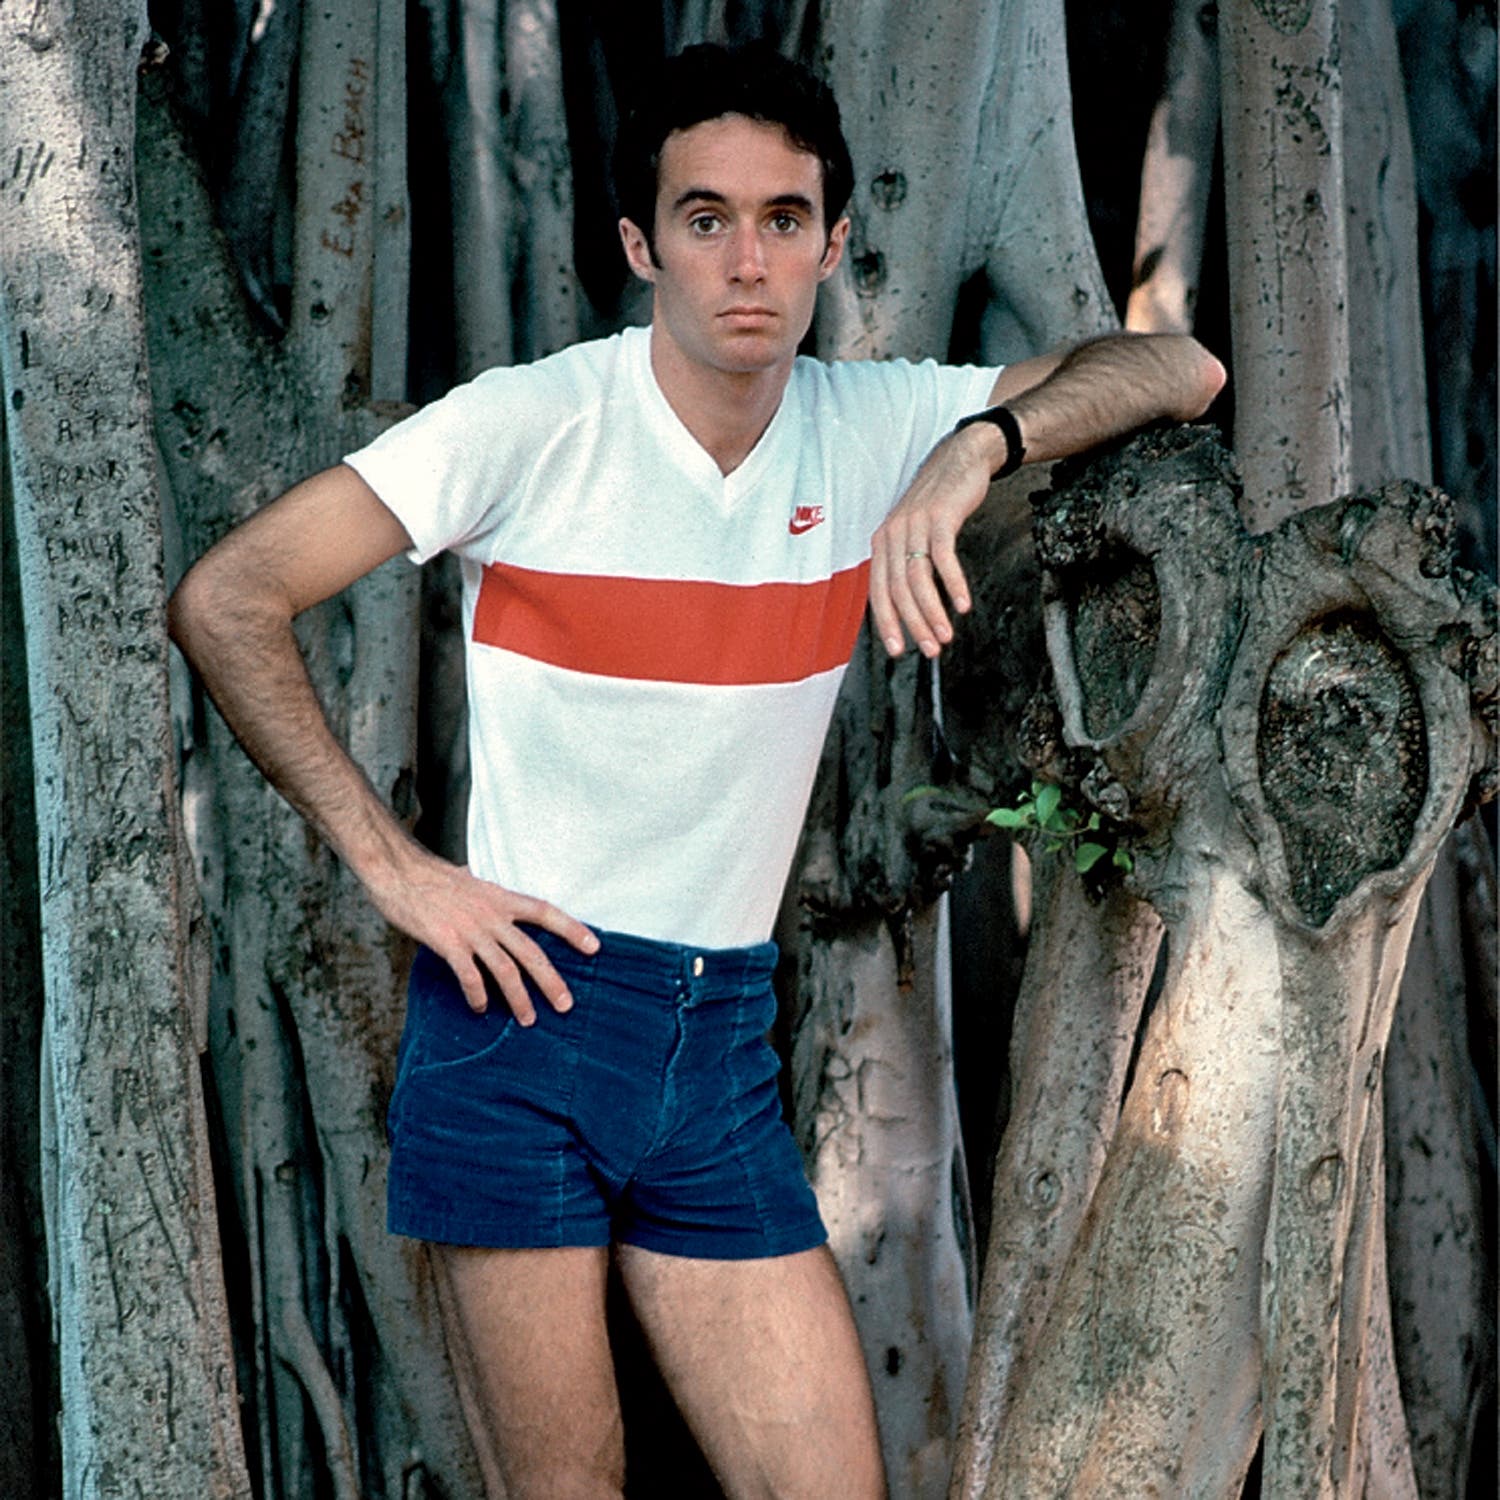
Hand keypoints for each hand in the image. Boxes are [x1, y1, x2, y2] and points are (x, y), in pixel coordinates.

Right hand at [363, 840, 599, 1022]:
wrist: (399, 872)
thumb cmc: (431, 876)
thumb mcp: (470, 880)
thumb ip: (484, 893)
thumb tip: (483, 885)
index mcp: (501, 898)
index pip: (546, 911)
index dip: (572, 928)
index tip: (594, 946)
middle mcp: (492, 915)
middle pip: (531, 952)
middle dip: (551, 981)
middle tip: (565, 1005)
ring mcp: (471, 930)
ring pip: (505, 970)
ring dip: (519, 998)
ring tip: (528, 1019)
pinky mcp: (447, 943)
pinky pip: (469, 977)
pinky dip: (478, 996)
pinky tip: (481, 1008)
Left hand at [869, 423, 1001, 657]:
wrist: (960, 459)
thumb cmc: (937, 503)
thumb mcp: (912, 532)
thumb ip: (906, 563)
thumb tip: (909, 606)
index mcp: (882, 542)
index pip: (879, 591)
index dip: (887, 623)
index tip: (898, 650)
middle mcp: (892, 534)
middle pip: (898, 589)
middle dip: (914, 624)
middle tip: (930, 649)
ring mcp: (914, 524)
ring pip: (919, 578)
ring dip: (933, 611)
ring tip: (946, 635)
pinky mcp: (940, 517)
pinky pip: (944, 558)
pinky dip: (954, 585)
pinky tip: (963, 604)